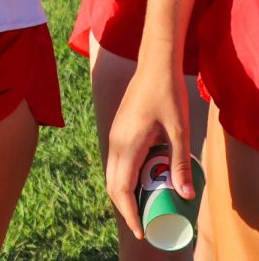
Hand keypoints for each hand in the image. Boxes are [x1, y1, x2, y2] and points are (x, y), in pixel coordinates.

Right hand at [105, 61, 193, 240]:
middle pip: (112, 185)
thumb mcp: (180, 131)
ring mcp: (115, 136)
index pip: (120, 189)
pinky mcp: (119, 131)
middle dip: (125, 209)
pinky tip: (145, 182)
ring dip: (125, 194)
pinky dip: (126, 179)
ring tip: (146, 208)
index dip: (129, 214)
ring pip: (113, 174)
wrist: (153, 66)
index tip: (141, 232)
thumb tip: (185, 196)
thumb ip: (180, 164)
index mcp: (127, 145)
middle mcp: (115, 142)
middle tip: (144, 225)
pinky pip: (117, 163)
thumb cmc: (167, 95)